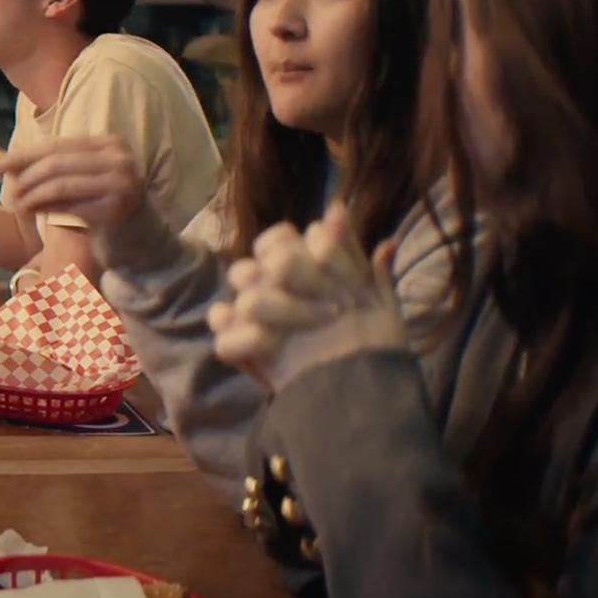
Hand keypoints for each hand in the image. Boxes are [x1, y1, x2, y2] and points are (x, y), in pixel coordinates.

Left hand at [0, 135, 145, 228]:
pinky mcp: (116, 209)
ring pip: (61, 185)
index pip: (57, 145)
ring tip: (19, 204)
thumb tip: (7, 163)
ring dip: (33, 195)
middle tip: (8, 189)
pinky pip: (71, 208)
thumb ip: (54, 165)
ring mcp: (121, 183)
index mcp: (109, 142)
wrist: (139, 232)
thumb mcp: (83, 174)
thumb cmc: (102, 199)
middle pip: (56, 163)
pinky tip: (35, 213)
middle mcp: (119, 158)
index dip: (24, 155)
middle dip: (26, 176)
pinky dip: (48, 210)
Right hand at [208, 204, 406, 393]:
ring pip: (242, 299)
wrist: (366, 391)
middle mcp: (270, 290)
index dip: (290, 243)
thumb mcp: (373, 293)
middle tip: (326, 297)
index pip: (276, 239)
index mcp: (296, 270)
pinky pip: (224, 338)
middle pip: (253, 266)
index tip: (326, 257)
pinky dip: (245, 338)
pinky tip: (273, 343)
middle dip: (289, 278)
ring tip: (314, 323)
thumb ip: (351, 253)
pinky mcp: (243, 352)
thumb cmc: (371, 339)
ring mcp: (252, 321)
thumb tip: (338, 206)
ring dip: (280, 307)